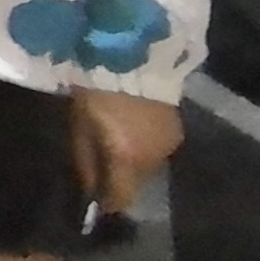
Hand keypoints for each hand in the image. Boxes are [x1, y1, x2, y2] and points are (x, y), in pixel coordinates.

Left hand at [72, 88, 184, 219]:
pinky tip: (133, 131)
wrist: (131, 58)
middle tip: (103, 166)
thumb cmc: (97, 93)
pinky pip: (157, 149)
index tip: (97, 201)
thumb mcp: (81, 128)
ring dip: (133, 162)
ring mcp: (170, 145)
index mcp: (129, 159)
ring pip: (149, 166)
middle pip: (137, 182)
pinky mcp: (178, 130)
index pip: (122, 197)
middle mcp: (155, 158)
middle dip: (120, 179)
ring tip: (117, 144)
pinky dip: (145, 147)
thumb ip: (86, 163)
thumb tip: (90, 190)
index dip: (109, 202)